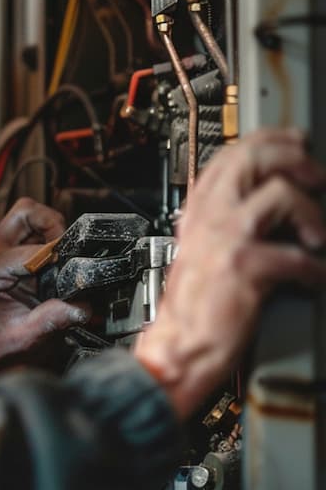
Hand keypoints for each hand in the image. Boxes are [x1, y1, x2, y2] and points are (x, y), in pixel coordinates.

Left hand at [0, 198, 90, 373]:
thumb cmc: (1, 346)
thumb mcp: (29, 337)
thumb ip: (54, 319)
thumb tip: (82, 304)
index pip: (29, 248)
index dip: (55, 256)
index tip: (72, 271)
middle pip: (26, 213)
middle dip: (53, 226)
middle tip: (66, 252)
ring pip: (30, 215)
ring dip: (52, 230)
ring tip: (62, 258)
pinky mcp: (10, 250)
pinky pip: (34, 228)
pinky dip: (50, 237)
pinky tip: (56, 261)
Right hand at [134, 128, 325, 420]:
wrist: (178, 349)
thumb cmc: (192, 309)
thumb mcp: (202, 252)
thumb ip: (225, 222)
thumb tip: (271, 204)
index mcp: (198, 211)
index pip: (232, 153)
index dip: (270, 141)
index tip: (296, 141)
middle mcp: (209, 217)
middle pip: (253, 158)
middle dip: (296, 161)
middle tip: (317, 178)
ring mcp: (224, 239)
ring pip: (280, 195)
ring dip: (312, 216)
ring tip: (319, 238)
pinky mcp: (244, 267)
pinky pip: (296, 255)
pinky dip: (315, 270)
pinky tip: (317, 279)